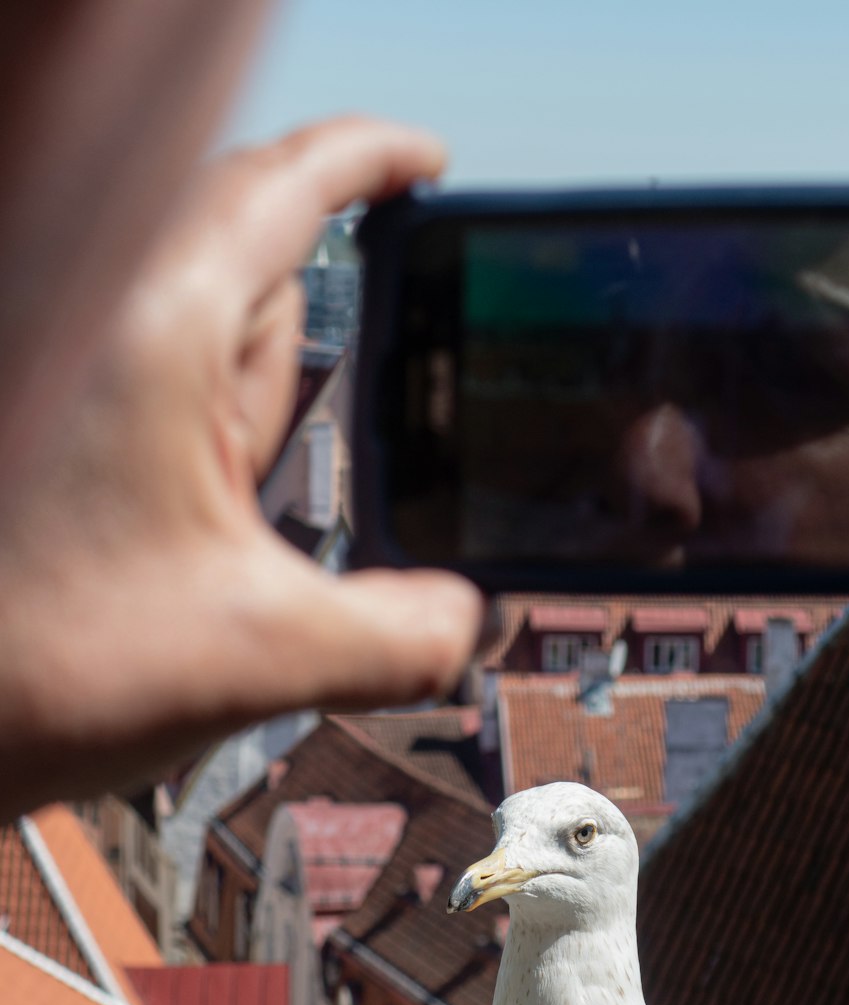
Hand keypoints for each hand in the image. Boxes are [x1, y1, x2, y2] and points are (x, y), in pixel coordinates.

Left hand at [0, 117, 483, 819]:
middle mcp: (124, 335)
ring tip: (227, 551)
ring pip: (235, 357)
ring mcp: (109, 380)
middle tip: (334, 478)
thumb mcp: (264, 656)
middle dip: (335, 366)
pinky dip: (243, 446)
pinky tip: (228, 542)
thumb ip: (398, 639)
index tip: (433, 165)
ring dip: (279, 428)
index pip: (280, 189)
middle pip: (270, 283)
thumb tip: (465, 620)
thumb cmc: (47, 665)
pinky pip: (200, 407)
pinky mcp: (99, 427)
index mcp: (159, 335)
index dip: (371, 158)